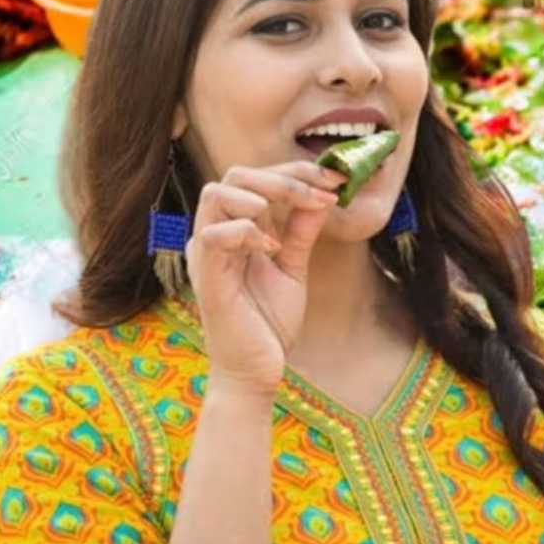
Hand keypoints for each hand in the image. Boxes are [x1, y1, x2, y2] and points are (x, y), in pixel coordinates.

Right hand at [184, 161, 345, 393]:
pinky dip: (247, 232)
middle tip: (324, 192)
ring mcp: (207, 255)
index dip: (296, 172)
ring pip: (215, 193)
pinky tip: (274, 249)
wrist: (257, 370)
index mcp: (234, 229)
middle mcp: (215, 235)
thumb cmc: (268, 322)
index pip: (255, 180)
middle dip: (285, 177)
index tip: (336, 179)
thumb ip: (302, 231)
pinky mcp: (207, 278)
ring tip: (294, 215)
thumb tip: (323, 193)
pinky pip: (214, 236)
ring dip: (262, 194)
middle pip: (235, 176)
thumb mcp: (294, 267)